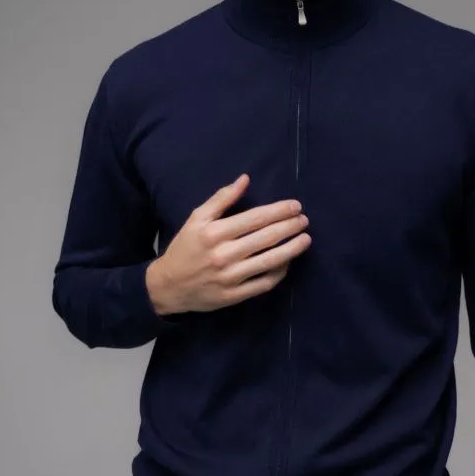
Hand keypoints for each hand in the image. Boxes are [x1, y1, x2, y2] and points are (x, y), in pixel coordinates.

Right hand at [147, 174, 311, 314]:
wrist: (168, 286)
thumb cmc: (185, 248)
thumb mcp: (196, 218)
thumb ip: (221, 199)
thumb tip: (245, 179)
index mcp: (214, 233)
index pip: (255, 218)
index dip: (279, 211)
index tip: (296, 206)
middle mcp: (223, 255)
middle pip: (266, 238)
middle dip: (290, 227)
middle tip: (304, 220)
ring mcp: (230, 278)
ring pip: (269, 261)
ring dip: (292, 249)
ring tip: (305, 240)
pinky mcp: (234, 296)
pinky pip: (264, 283)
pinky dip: (280, 272)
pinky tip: (288, 262)